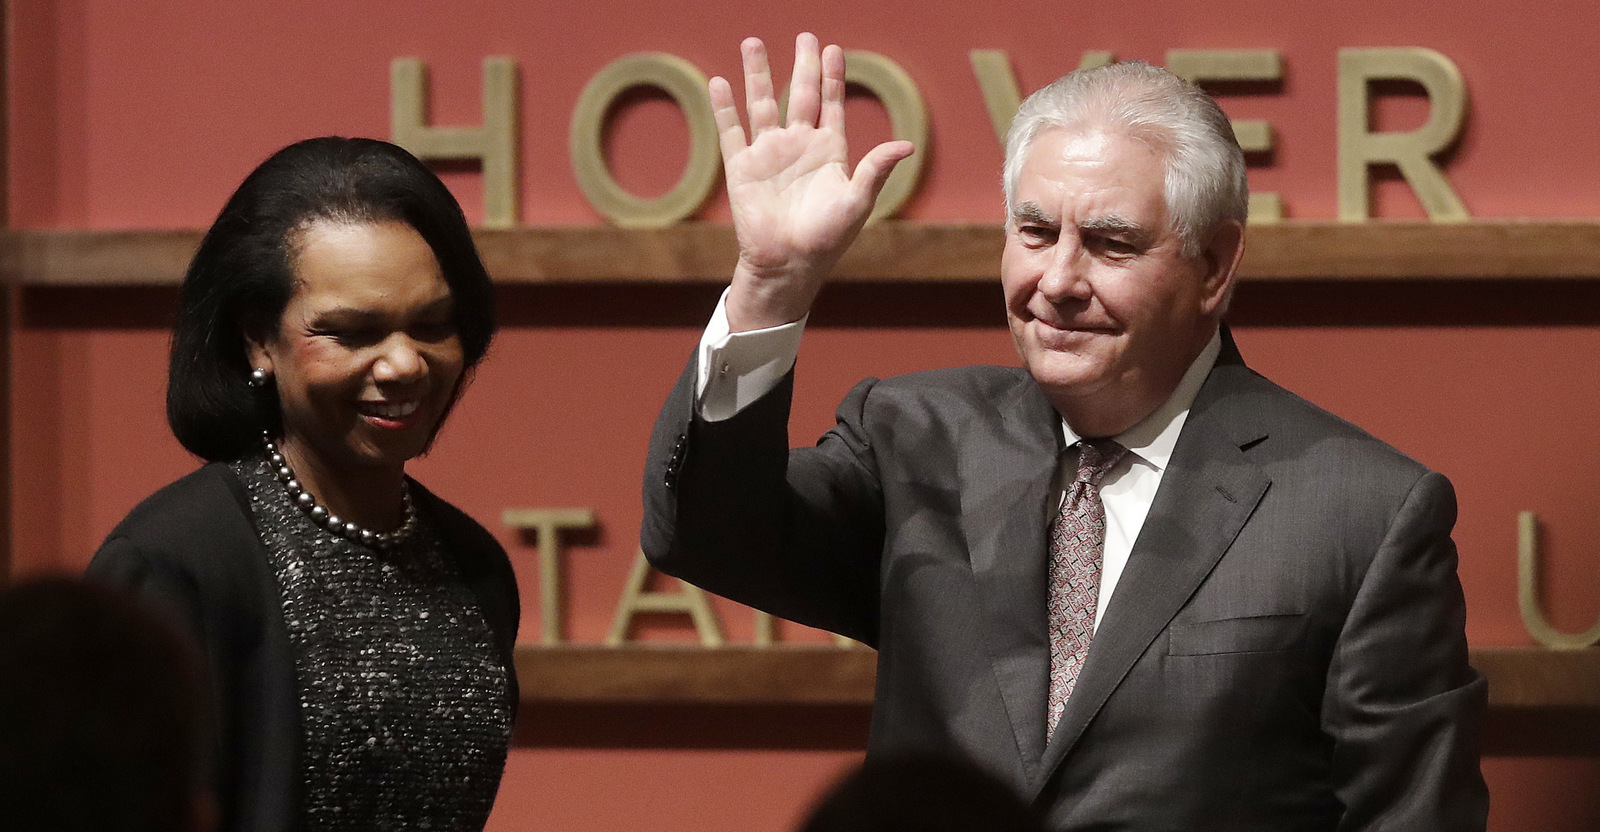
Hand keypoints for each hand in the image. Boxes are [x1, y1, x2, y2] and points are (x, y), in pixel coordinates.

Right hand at [712, 33, 913, 330]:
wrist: (789, 264)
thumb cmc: (828, 238)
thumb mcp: (857, 202)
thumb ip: (876, 170)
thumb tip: (906, 145)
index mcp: (829, 151)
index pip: (830, 103)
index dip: (832, 77)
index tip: (833, 49)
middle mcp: (798, 146)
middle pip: (799, 94)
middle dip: (802, 65)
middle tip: (805, 36)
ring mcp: (769, 154)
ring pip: (761, 103)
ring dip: (757, 73)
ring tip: (752, 41)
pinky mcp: (742, 167)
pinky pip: (731, 130)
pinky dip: (724, 106)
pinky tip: (719, 82)